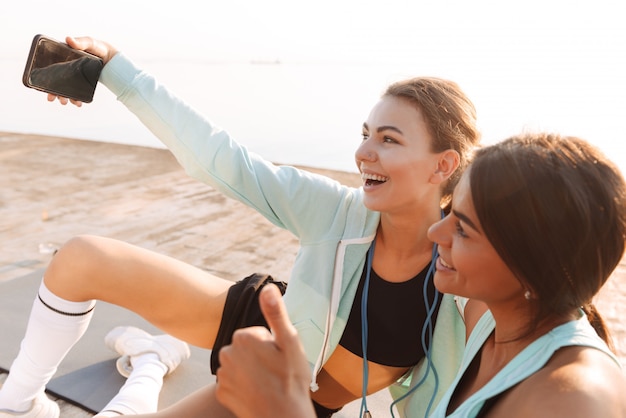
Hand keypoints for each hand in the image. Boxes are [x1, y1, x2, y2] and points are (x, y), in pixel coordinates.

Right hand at [47, 36, 117, 106]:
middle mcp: (68, 68)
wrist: (113, 59)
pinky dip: (76, 98)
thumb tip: (68, 39)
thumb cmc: (100, 48)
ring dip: (63, 96)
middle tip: (53, 98)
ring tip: (65, 102)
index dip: (46, 76)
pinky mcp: (83, 83)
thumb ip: (81, 42)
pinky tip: (77, 103)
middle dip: (53, 91)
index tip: (43, 85)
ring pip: (66, 88)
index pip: (51, 68)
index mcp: (64, 57)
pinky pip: (77, 92)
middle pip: (56, 80)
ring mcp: (75, 76)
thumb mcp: (90, 43)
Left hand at [215, 284, 314, 417]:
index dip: (270, 344)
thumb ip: (275, 313)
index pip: (255, 332)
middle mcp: (227, 353)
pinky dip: (242, 386)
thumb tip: (267, 288)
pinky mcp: (221, 392)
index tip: (278, 357)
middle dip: (258, 356)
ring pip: (238, 364)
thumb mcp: (289, 343)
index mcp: (244, 338)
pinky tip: (256, 393)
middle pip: (244, 347)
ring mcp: (223, 374)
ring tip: (267, 383)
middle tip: (274, 371)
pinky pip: (231, 381)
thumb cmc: (290, 381)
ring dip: (250, 370)